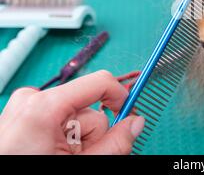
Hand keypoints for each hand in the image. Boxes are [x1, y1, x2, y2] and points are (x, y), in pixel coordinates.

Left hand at [0, 70, 144, 154]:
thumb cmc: (28, 174)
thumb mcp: (81, 164)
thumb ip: (115, 143)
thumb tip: (135, 124)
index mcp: (44, 106)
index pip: (99, 82)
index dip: (120, 97)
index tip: (128, 114)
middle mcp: (32, 99)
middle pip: (88, 107)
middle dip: (91, 134)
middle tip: (78, 156)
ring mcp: (25, 106)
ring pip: (74, 115)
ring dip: (76, 138)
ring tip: (61, 156)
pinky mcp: (24, 113)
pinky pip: (58, 117)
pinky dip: (62, 135)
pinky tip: (51, 152)